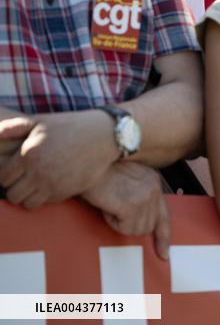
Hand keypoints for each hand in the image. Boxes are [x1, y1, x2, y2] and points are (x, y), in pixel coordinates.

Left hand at [0, 110, 118, 207]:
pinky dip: (45, 196)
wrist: (104, 136)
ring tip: (36, 184)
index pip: (3, 178)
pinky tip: (51, 183)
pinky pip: (46, 202)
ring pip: (27, 203)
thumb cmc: (70, 126)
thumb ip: (14, 127)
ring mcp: (53, 184)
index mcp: (28, 154)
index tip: (15, 170)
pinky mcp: (66, 192)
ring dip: (29, 196)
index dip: (6, 175)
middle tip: (24, 178)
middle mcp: (38, 172)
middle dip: (15, 188)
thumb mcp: (41, 121)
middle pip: (13, 195)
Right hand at [81, 162, 169, 259]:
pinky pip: (124, 228)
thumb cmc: (97, 173)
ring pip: (135, 230)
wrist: (85, 162)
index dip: (164, 237)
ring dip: (118, 222)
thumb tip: (141, 222)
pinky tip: (107, 204)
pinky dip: (111, 221)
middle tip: (112, 206)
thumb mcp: (123, 181)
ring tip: (109, 202)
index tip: (164, 255)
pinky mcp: (133, 204)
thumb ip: (137, 196)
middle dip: (127, 224)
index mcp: (153, 180)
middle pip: (147, 227)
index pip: (164, 214)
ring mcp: (146, 195)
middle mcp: (154, 187)